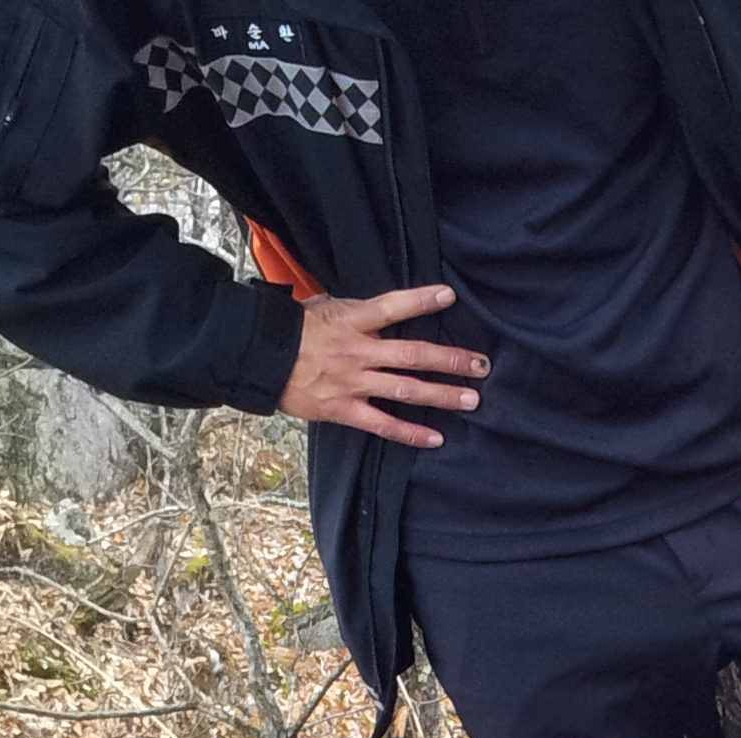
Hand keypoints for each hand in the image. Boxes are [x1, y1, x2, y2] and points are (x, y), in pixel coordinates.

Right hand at [278, 285, 486, 447]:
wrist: (259, 359)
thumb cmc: (292, 330)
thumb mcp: (324, 307)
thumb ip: (356, 311)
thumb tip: (384, 310)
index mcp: (351, 320)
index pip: (391, 306)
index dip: (420, 300)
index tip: (449, 296)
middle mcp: (357, 351)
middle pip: (412, 355)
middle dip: (450, 360)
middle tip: (481, 365)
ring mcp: (352, 382)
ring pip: (405, 389)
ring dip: (442, 395)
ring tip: (472, 399)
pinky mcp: (343, 410)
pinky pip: (382, 425)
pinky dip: (410, 433)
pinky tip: (436, 437)